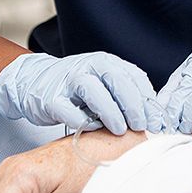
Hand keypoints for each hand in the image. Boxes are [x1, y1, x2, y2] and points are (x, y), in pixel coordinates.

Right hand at [0, 51, 164, 133]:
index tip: (157, 122)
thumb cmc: (76, 89)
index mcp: (106, 62)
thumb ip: (124, 95)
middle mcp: (89, 66)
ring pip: (93, 90)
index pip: (134, 77)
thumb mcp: (103, 84)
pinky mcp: (50, 98)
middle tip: (141, 126)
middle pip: (116, 79)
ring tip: (120, 130)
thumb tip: (153, 119)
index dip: (148, 100)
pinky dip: (81, 120)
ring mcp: (68, 80)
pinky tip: (91, 129)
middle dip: (132, 104)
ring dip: (110, 111)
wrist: (35, 81)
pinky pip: (68, 109)